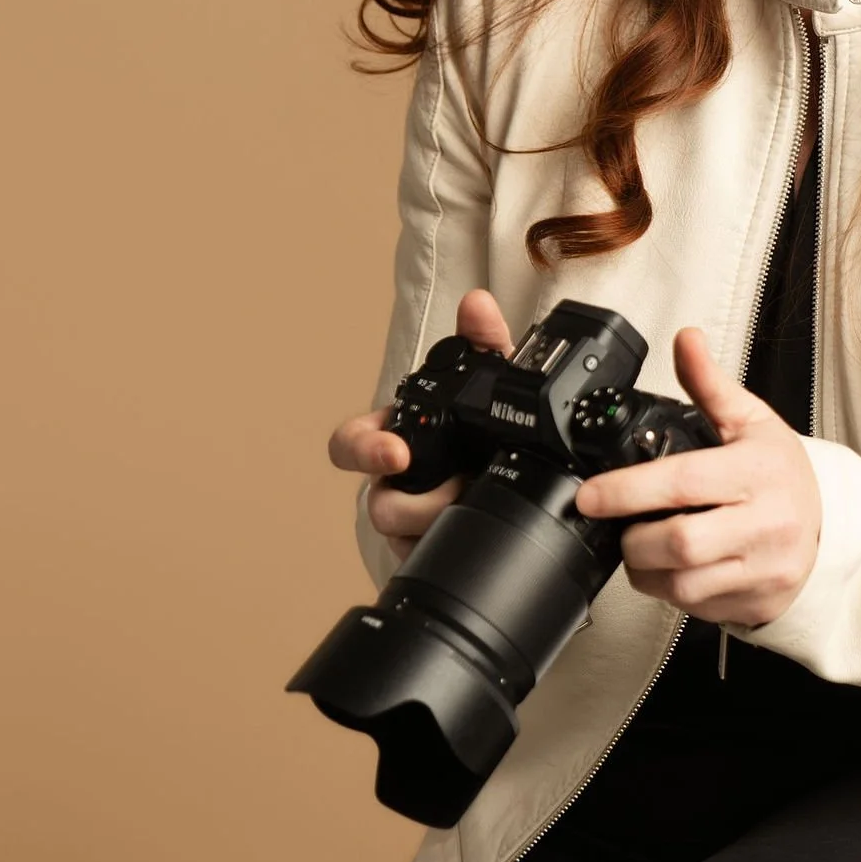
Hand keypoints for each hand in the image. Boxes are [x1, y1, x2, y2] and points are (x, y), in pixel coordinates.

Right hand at [327, 288, 512, 563]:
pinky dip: (449, 548)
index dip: (362, 449)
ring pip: (402, 536)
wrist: (511, 472)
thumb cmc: (481, 427)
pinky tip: (475, 537)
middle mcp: (394, 481)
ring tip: (479, 505)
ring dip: (440, 524)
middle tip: (457, 491)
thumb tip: (477, 304)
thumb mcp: (489, 381)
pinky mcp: (426, 548)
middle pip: (377, 502)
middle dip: (417, 502)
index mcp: (394, 437)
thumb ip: (483, 342)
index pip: (349, 445)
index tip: (397, 454)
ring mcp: (408, 519)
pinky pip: (423, 557)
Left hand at [574, 327, 822, 626]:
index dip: (628, 490)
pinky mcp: (758, 602)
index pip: (684, 482)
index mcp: (759, 471)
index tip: (591, 494)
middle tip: (622, 526)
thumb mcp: (752, 422)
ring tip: (642, 549)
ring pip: (683, 584)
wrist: (831, 528)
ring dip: (645, 571)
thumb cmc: (782, 475)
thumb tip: (685, 341)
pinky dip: (671, 591)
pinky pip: (697, 607)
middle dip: (634, 539)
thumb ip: (710, 385)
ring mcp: (764, 569)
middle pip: (681, 543)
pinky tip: (672, 569)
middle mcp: (766, 523)